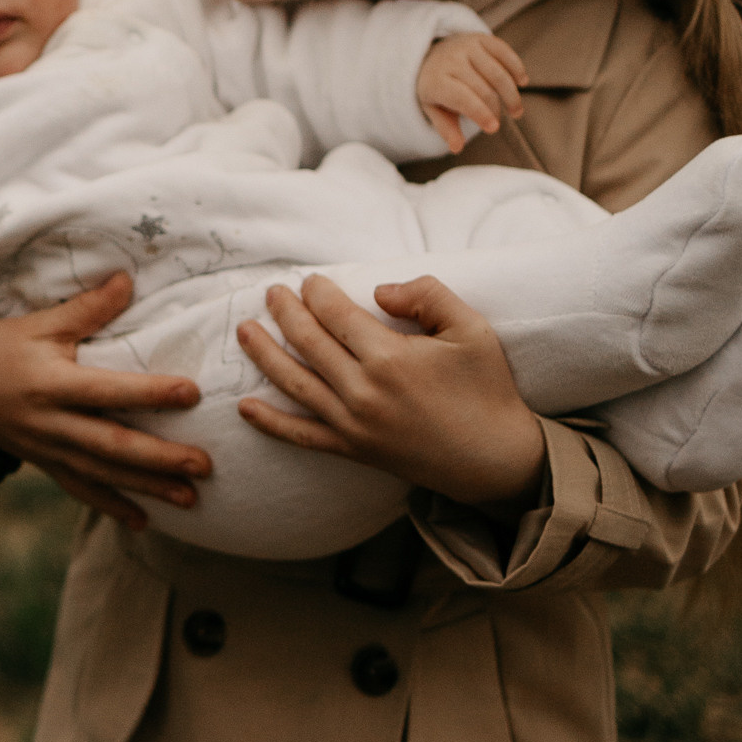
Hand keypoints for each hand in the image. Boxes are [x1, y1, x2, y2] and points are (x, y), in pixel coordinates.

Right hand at [0, 273, 208, 531]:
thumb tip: (128, 279)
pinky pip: (80, 489)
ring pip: (102, 474)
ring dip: (147, 488)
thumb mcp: (39, 323)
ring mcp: (46, 450)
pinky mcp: (44, 464)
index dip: (149, 393)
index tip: (193, 393)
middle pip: (110, 444)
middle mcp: (50, 423)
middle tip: (204, 465)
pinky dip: (110, 506)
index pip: (107, 391)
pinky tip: (143, 522)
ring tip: (191, 499)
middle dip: (159, 458)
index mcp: (51, 383)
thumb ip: (87, 308)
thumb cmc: (1, 347)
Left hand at [235, 274, 545, 510]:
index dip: (317, 292)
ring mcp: (353, 424)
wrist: (496, 460)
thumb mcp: (472, 328)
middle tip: (272, 293)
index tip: (309, 280)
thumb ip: (427, 295)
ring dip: (263, 354)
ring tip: (244, 330)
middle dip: (284, 312)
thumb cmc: (487, 389)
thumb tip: (378, 291)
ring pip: (293, 383)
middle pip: (307, 342)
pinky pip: (301, 436)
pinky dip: (270, 423)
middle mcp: (362, 391)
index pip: (334, 314)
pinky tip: (245, 407)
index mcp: (389, 357)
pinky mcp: (352, 450)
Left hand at [417, 32, 526, 152]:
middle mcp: (450, 60)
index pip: (462, 98)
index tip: (494, 128)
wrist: (432, 53)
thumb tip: (457, 148)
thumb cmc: (437, 87)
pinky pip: (505, 53)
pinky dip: (517, 69)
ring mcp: (467, 47)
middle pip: (484, 89)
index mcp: (435, 81)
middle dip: (496, 109)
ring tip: (516, 111)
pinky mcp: (481, 38)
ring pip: (498, 73)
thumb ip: (446, 128)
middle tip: (501, 121)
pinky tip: (522, 82)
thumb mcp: (434, 109)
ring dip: (511, 94)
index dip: (480, 114)